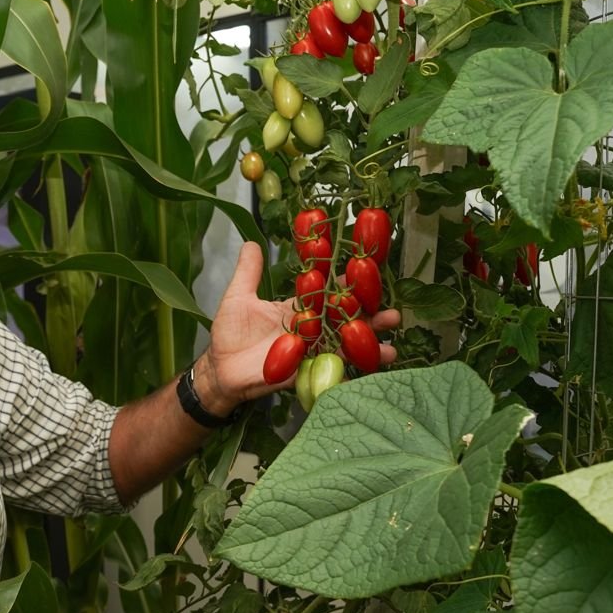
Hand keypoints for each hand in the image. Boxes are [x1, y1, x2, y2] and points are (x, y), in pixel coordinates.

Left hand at [197, 242, 399, 409]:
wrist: (220, 370)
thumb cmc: (229, 333)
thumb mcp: (238, 297)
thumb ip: (249, 273)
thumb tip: (252, 242)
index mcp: (299, 307)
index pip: (328, 289)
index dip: (347, 280)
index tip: (367, 265)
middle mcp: (311, 326)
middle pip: (346, 316)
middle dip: (370, 309)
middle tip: (391, 304)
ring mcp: (312, 349)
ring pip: (347, 340)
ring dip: (371, 336)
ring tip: (391, 329)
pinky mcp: (308, 368)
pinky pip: (336, 365)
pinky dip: (357, 363)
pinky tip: (379, 359)